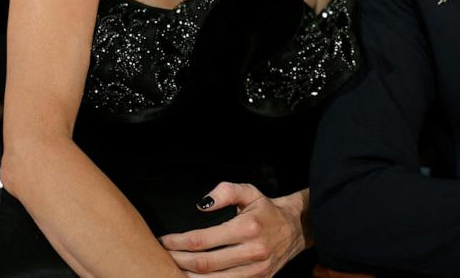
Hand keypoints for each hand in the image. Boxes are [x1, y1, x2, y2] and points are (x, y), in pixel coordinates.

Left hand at [160, 183, 308, 276]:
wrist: (296, 227)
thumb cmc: (266, 209)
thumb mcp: (249, 192)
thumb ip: (226, 191)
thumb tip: (202, 204)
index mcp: (247, 228)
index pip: (202, 240)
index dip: (178, 242)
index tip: (164, 241)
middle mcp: (253, 251)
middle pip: (204, 263)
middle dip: (178, 261)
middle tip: (163, 256)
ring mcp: (256, 271)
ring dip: (188, 276)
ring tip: (173, 269)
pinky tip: (194, 277)